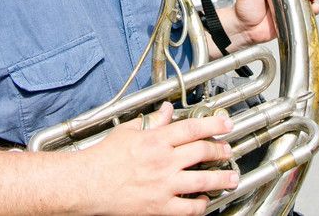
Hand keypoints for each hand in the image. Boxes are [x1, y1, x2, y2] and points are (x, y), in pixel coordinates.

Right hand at [81, 102, 236, 214]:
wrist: (87, 184)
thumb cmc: (104, 158)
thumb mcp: (128, 131)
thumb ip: (152, 121)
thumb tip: (167, 111)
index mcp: (156, 140)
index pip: (192, 128)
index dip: (214, 124)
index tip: (226, 123)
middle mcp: (164, 161)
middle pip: (203, 151)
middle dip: (221, 150)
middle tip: (228, 151)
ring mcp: (164, 185)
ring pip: (203, 180)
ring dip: (222, 179)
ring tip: (231, 178)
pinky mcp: (159, 207)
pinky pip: (188, 208)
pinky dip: (201, 204)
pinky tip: (204, 200)